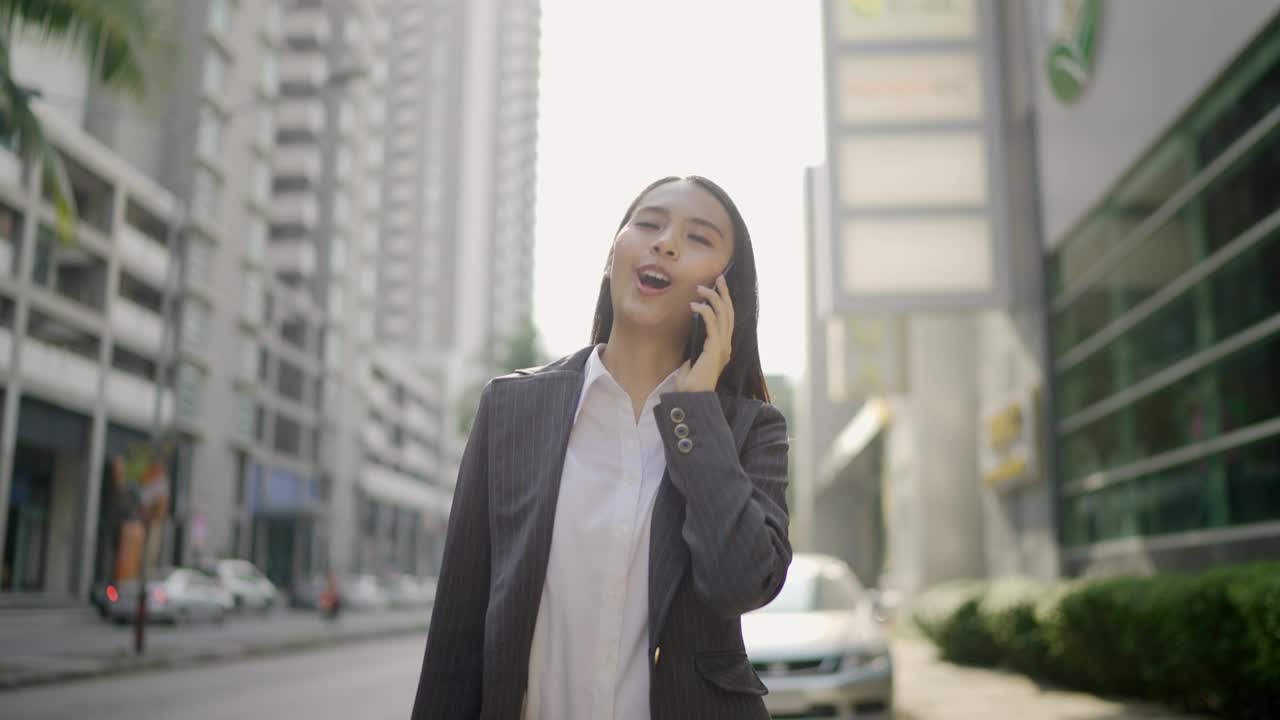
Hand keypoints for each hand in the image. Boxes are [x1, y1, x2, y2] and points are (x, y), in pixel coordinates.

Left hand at [676, 274, 734, 392]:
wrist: (693, 398)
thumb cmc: (691, 384)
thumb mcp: (692, 362)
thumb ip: (695, 351)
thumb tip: (690, 341)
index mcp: (723, 347)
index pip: (728, 319)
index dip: (725, 301)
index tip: (718, 286)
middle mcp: (726, 345)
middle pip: (729, 312)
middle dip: (724, 293)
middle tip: (718, 277)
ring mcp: (722, 347)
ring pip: (723, 315)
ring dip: (712, 298)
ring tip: (700, 288)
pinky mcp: (715, 349)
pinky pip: (712, 324)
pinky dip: (704, 312)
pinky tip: (694, 305)